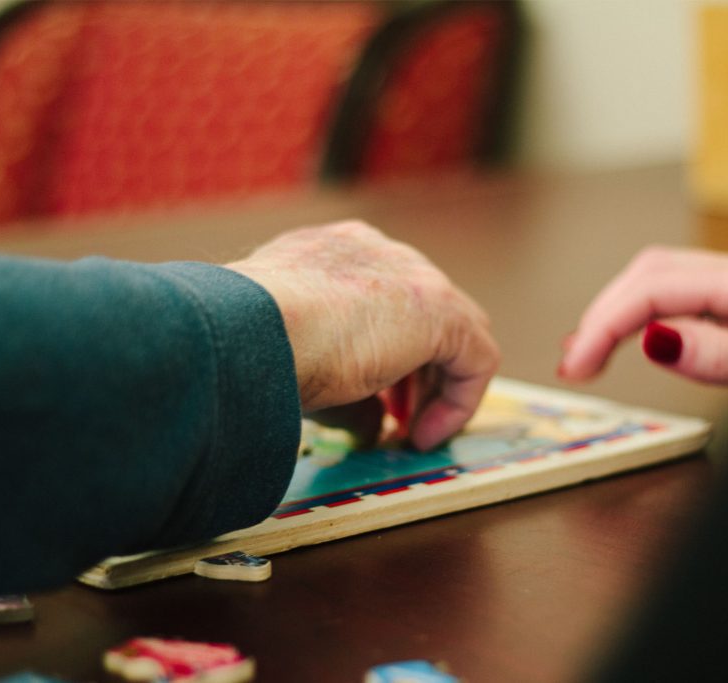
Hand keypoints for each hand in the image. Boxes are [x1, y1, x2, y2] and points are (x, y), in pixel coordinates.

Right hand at [226, 220, 499, 449]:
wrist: (252, 331)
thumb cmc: (258, 347)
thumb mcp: (303, 363)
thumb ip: (347, 390)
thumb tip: (373, 426)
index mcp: (334, 253)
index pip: (381, 299)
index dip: (385, 354)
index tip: (375, 398)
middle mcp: (376, 252)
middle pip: (422, 312)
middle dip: (416, 369)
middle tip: (398, 416)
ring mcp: (411, 272)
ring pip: (455, 330)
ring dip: (438, 386)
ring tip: (414, 431)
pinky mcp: (440, 307)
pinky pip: (475, 356)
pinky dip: (458, 400)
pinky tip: (425, 434)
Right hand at [558, 246, 727, 396]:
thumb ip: (723, 358)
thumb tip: (654, 340)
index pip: (654, 289)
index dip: (603, 324)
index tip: (575, 367)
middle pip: (650, 271)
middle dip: (601, 311)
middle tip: (573, 364)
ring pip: (664, 278)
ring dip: (619, 310)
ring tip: (589, 351)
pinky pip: (687, 296)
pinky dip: (648, 316)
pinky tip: (636, 339)